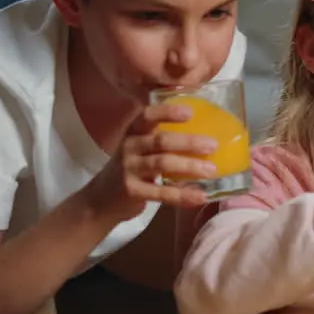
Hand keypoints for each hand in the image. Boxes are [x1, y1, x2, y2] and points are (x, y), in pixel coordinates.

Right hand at [83, 103, 217, 223]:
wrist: (100, 201)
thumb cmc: (130, 169)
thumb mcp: (139, 149)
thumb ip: (162, 141)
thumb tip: (206, 137)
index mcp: (133, 132)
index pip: (147, 116)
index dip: (167, 112)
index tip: (190, 112)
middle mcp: (128, 147)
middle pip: (161, 141)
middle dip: (189, 142)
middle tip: (213, 145)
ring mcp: (128, 169)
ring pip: (162, 163)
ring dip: (189, 166)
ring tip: (212, 170)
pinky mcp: (130, 191)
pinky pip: (160, 192)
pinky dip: (182, 195)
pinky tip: (200, 196)